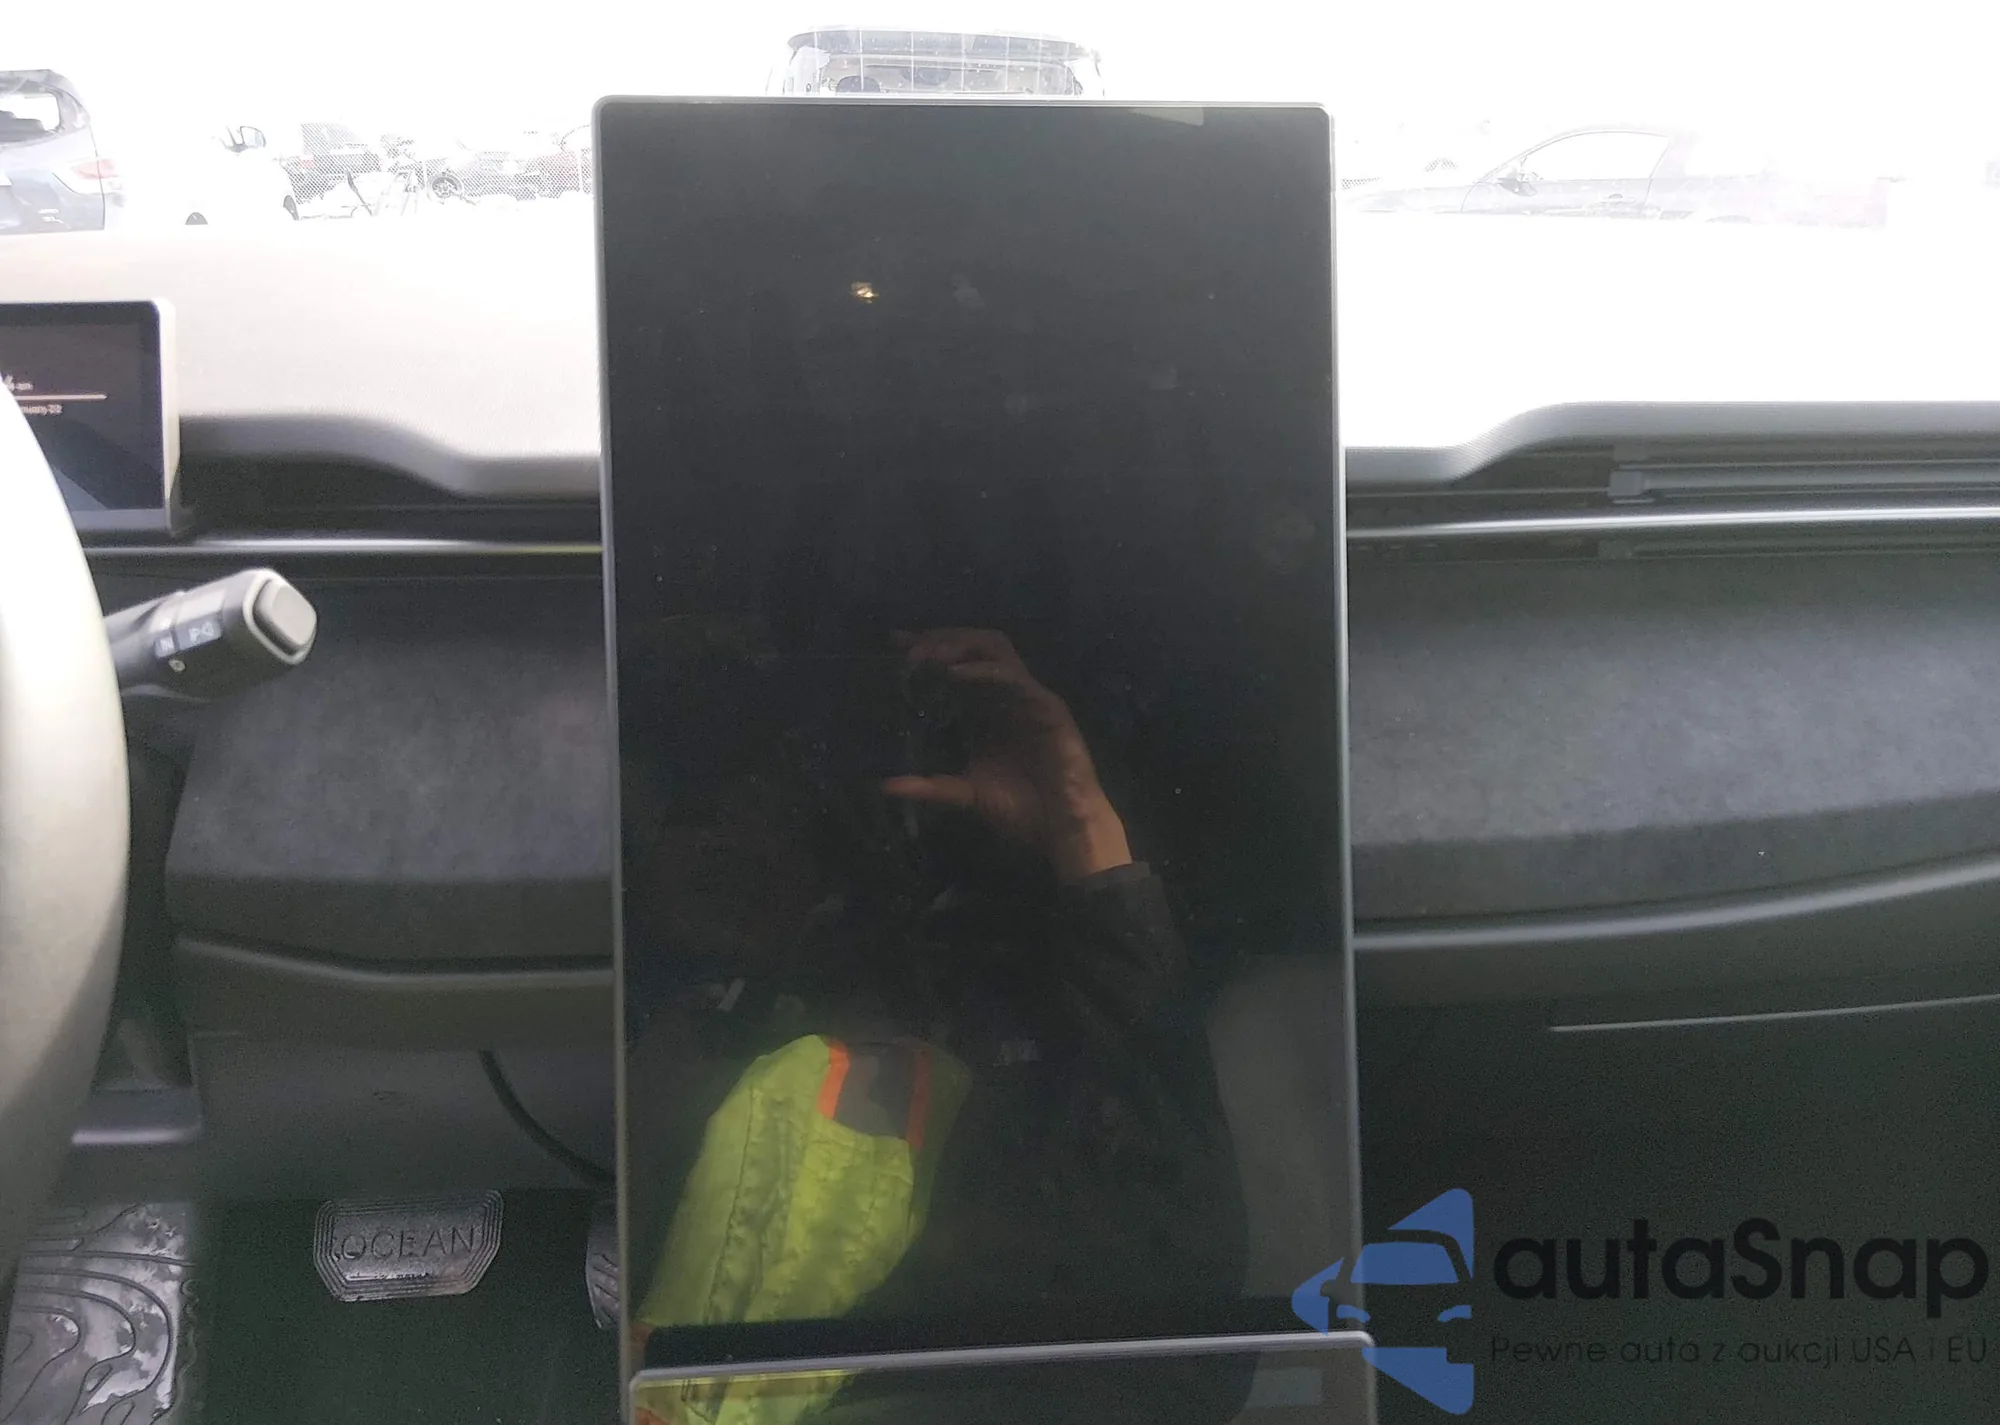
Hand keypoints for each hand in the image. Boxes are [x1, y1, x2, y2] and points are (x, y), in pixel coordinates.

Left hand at [880, 629, 1131, 882]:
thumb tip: (885, 786)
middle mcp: (1003, 696)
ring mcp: (1027, 698)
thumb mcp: (964, 795)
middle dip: (940, 639)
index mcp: (983, 710)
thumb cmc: (1020, 812)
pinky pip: (1014, 677)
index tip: (894, 643)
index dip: (927, 647)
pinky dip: (984, 671)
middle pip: (973, 644)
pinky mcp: (1047, 707)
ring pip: (995, 649)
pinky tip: (956, 675)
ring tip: (930, 658)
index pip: (954, 662)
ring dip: (959, 646)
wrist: (1060, 831)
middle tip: (908, 650)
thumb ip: (929, 787)